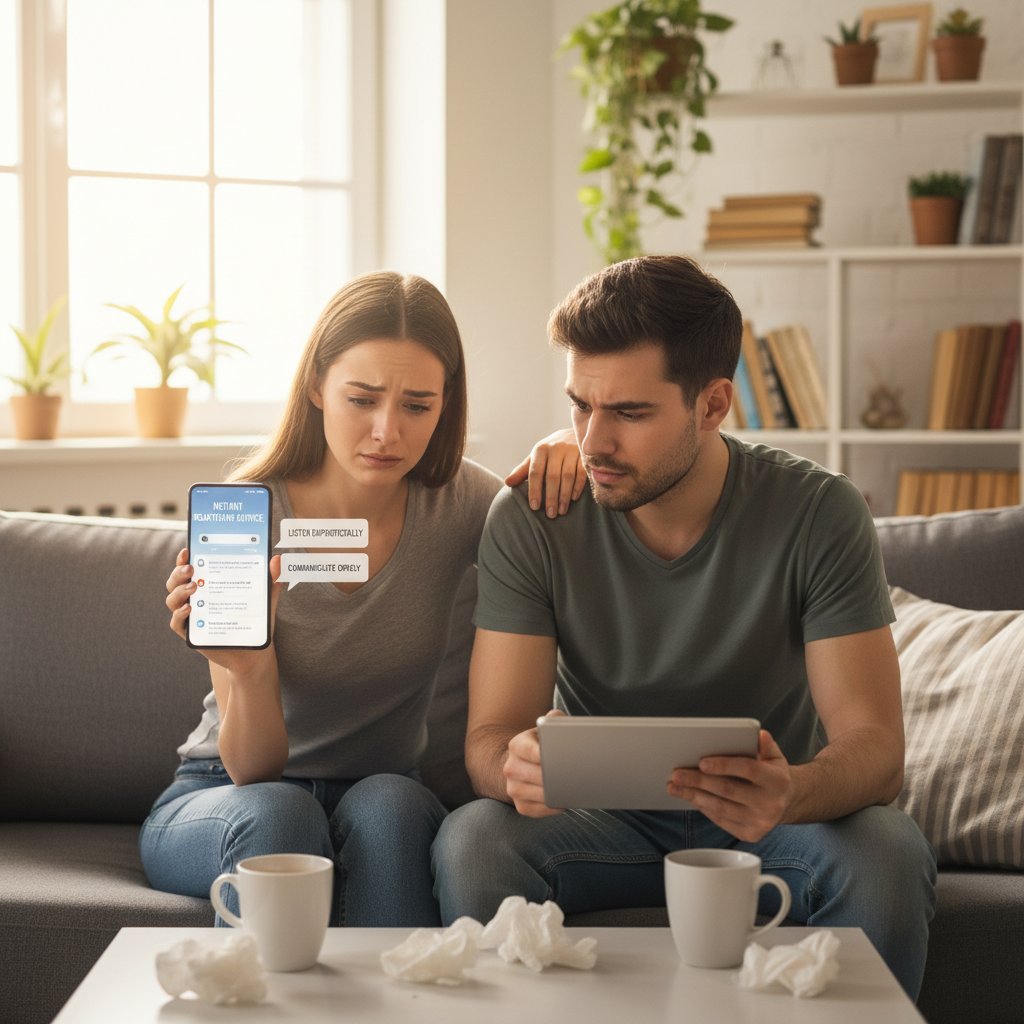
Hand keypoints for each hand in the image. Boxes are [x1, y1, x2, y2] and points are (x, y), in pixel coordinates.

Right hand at [166, 547, 283, 670]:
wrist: (251, 652)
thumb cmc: (253, 620)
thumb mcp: (264, 598)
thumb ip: (270, 579)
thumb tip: (277, 559)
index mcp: (207, 585)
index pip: (189, 568)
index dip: (183, 559)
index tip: (187, 550)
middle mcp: (194, 598)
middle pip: (175, 582)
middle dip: (178, 573)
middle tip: (190, 568)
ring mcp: (190, 615)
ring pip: (172, 600)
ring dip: (179, 591)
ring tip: (193, 587)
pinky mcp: (190, 633)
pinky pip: (176, 623)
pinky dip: (179, 614)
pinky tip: (190, 608)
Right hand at [502, 709, 565, 816]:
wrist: (522, 765)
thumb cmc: (540, 746)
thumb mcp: (545, 730)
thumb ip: (554, 720)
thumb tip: (558, 718)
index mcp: (517, 745)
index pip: (529, 750)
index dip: (544, 754)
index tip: (559, 757)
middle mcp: (511, 767)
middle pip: (535, 775)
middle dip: (555, 776)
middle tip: (574, 775)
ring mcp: (513, 788)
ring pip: (538, 794)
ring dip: (556, 793)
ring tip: (573, 787)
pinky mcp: (520, 805)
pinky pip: (538, 810)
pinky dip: (552, 807)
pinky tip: (563, 800)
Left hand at [504, 428, 585, 518]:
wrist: (573, 433)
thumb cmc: (550, 451)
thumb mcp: (535, 458)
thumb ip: (522, 471)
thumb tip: (507, 483)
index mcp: (540, 450)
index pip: (535, 472)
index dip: (534, 490)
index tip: (534, 507)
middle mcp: (555, 448)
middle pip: (552, 476)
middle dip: (551, 497)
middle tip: (550, 514)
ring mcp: (571, 450)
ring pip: (568, 476)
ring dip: (564, 495)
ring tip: (561, 511)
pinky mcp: (584, 455)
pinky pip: (581, 472)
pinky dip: (578, 486)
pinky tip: (574, 499)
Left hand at [667, 730, 792, 842]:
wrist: (787, 803)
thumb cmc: (773, 774)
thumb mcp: (775, 756)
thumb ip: (765, 744)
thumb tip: (757, 734)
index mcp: (778, 781)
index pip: (749, 770)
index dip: (724, 765)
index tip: (701, 762)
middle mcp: (771, 804)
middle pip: (728, 790)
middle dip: (699, 781)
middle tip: (677, 774)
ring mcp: (761, 822)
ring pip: (721, 808)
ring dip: (694, 796)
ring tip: (674, 786)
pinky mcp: (750, 834)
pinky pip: (721, 820)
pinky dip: (703, 807)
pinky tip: (690, 797)